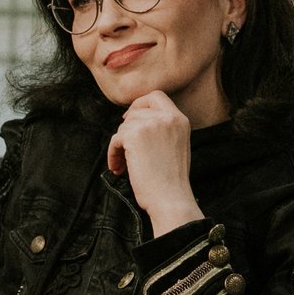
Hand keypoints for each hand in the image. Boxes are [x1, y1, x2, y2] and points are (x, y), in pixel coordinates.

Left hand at [106, 90, 201, 236]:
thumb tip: (132, 121)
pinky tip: (118, 168)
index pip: (156, 96)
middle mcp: (167, 118)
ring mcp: (151, 124)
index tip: (130, 119)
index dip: (139, 104)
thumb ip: (161, 129)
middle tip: (125, 150)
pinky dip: (113, 154)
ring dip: (119, 146)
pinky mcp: (135, 135)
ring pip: (124, 126)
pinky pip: (115, 139)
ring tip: (123, 164)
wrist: (171, 198)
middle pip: (135, 111)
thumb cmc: (171, 181)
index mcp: (180, 119)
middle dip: (126, 130)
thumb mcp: (175, 146)